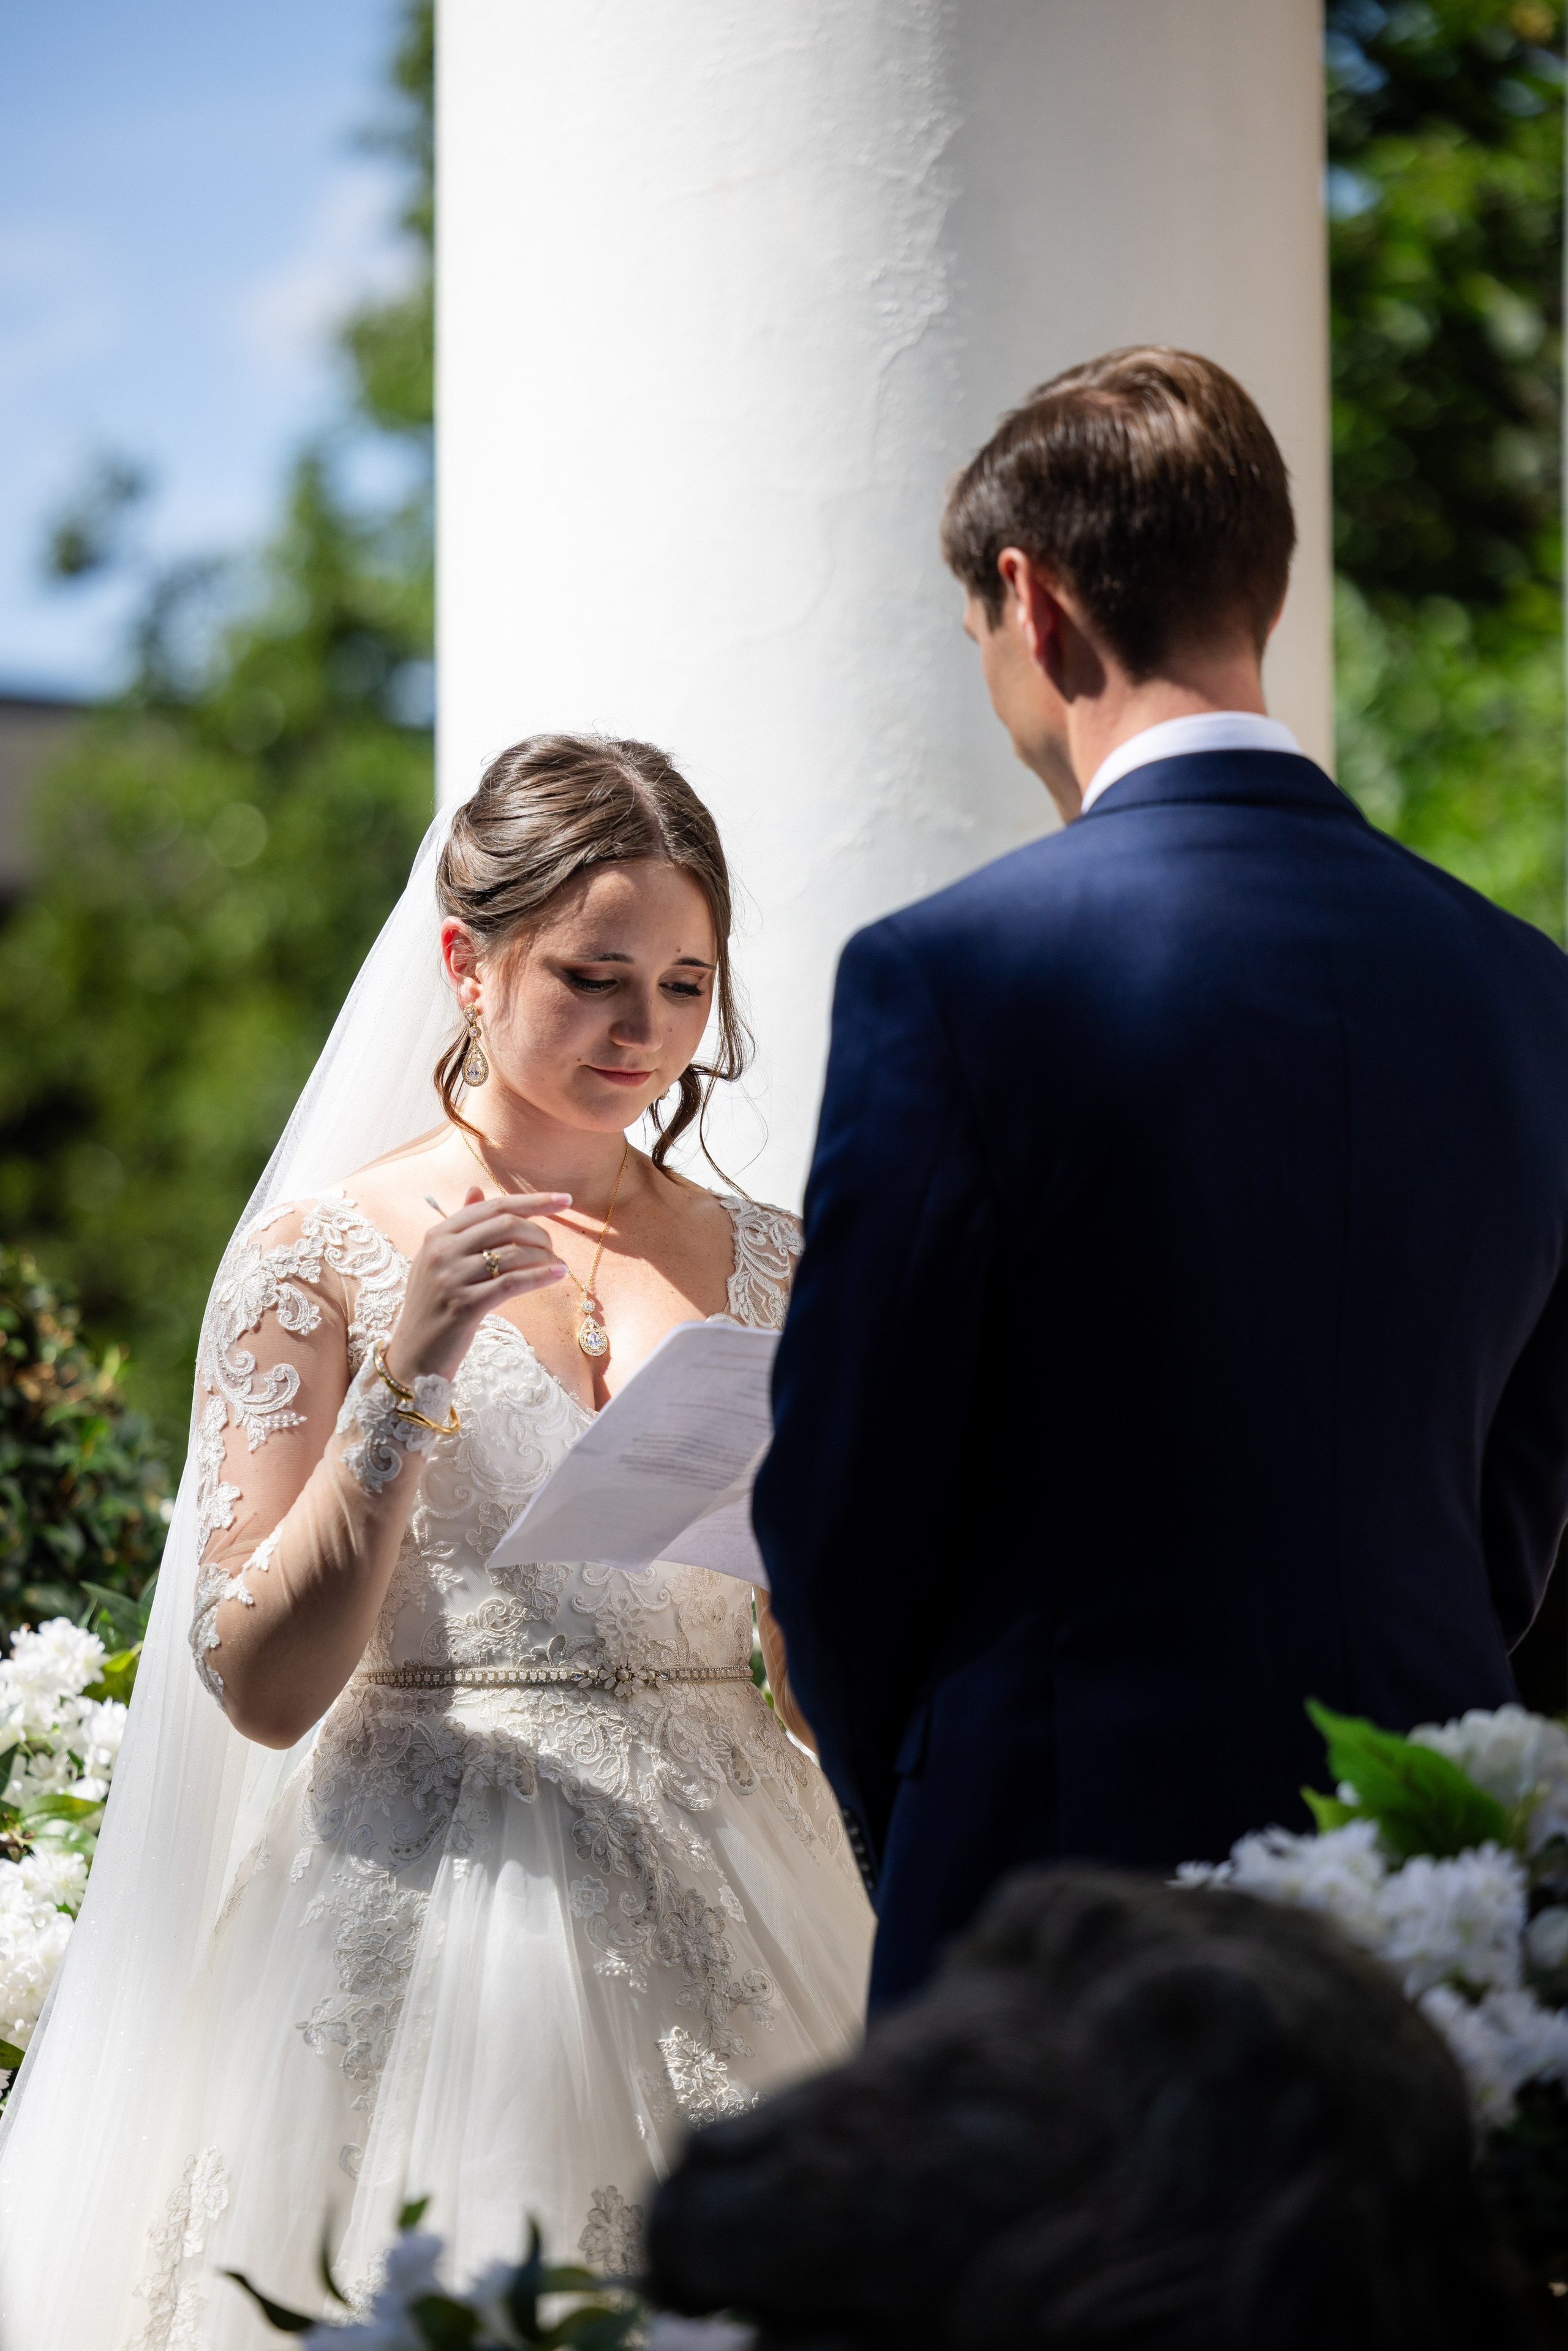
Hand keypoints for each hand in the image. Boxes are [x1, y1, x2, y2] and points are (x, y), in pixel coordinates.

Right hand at [385, 1186, 568, 1381]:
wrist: (414, 1355)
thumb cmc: (434, 1306)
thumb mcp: (438, 1261)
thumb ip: (461, 1226)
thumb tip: (476, 1188)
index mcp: (438, 1234)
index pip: (493, 1206)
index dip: (533, 1200)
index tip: (565, 1200)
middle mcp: (442, 1251)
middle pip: (506, 1225)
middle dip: (540, 1232)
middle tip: (554, 1247)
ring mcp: (451, 1278)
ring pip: (513, 1253)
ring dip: (544, 1257)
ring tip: (557, 1265)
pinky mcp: (464, 1305)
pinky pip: (512, 1283)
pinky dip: (540, 1277)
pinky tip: (556, 1276)